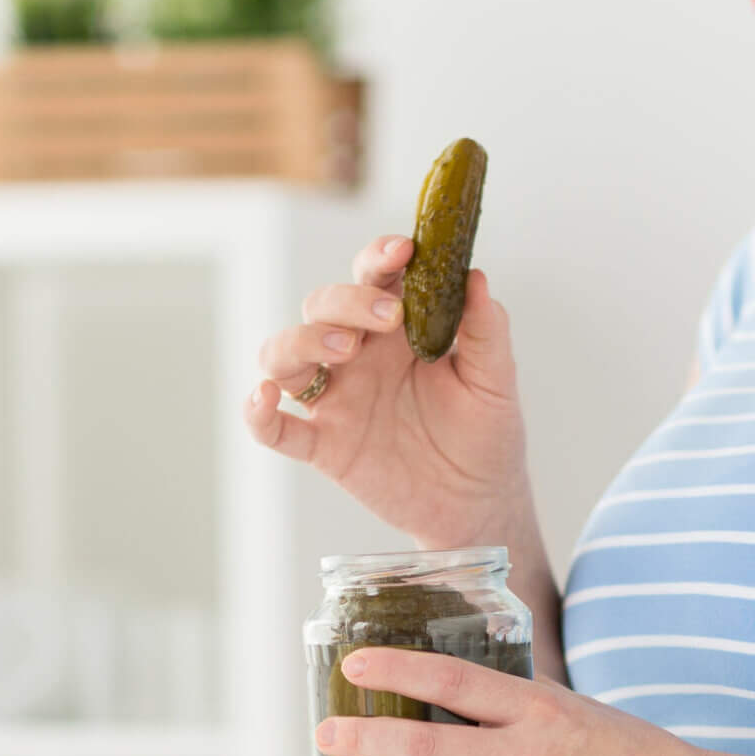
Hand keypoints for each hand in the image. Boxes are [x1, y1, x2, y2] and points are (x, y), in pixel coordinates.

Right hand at [241, 236, 530, 546]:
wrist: (477, 504)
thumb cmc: (486, 436)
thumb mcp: (495, 382)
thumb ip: (486, 331)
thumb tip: (475, 277)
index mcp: (397, 332)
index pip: (374, 279)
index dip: (379, 258)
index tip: (403, 251)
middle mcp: (358, 358)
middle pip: (322, 307)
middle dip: (347, 301)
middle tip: (389, 317)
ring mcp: (336, 400)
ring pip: (285, 355)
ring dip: (301, 341)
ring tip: (343, 350)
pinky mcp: (325, 446)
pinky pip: (277, 430)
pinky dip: (259, 414)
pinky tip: (264, 398)